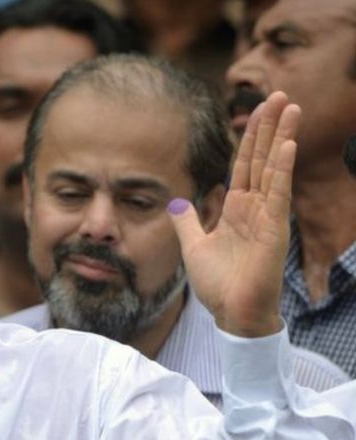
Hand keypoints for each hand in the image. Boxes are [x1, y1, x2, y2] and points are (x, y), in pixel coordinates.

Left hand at [169, 92, 298, 336]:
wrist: (232, 314)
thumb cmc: (218, 284)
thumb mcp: (194, 246)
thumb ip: (187, 222)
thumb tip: (177, 200)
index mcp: (237, 209)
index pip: (245, 164)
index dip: (251, 137)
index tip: (259, 110)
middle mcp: (255, 208)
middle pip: (263, 158)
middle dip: (271, 127)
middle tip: (281, 95)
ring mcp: (267, 217)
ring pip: (275, 169)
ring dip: (283, 138)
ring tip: (292, 108)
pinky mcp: (273, 231)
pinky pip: (278, 195)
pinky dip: (282, 171)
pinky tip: (287, 147)